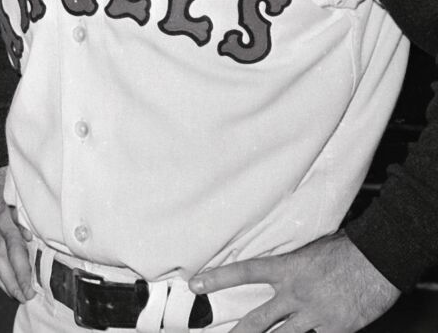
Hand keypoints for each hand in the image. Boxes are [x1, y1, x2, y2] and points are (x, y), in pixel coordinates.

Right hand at [0, 167, 35, 301]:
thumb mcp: (21, 194)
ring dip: (8, 284)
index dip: (21, 270)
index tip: (29, 287)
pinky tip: (12, 288)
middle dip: (15, 283)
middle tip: (27, 297)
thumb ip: (26, 213)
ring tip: (21, 297)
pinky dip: (3, 278)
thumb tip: (31, 236)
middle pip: (2, 263)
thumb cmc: (12, 187)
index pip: (14, 249)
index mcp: (4, 219)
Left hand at [188, 231, 399, 332]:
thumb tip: (281, 272)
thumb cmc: (348, 250)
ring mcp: (313, 314)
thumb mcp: (310, 250)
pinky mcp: (334, 329)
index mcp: (287, 269)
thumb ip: (292, 265)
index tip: (195, 285)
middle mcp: (295, 294)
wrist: (380, 260)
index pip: (243, 272)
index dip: (217, 279)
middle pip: (258, 320)